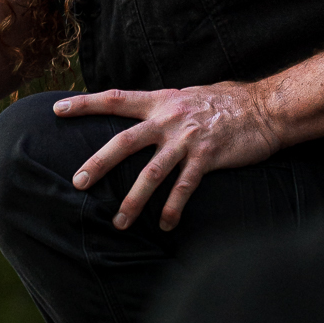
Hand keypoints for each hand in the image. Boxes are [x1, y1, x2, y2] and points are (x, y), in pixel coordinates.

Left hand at [54, 82, 280, 229]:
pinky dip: (173, 208)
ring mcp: (188, 139)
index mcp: (160, 101)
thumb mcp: (188, 96)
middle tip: (77, 182)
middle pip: (125, 141)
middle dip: (99, 163)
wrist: (265, 108)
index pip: (115, 99)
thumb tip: (143, 115)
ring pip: (152, 172)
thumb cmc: (226, 102)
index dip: (85, 104)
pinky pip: (185, 187)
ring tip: (119, 222)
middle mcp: (169, 119)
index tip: (57, 110)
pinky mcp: (208, 157)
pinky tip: (165, 226)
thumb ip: (164, 107)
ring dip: (134, 199)